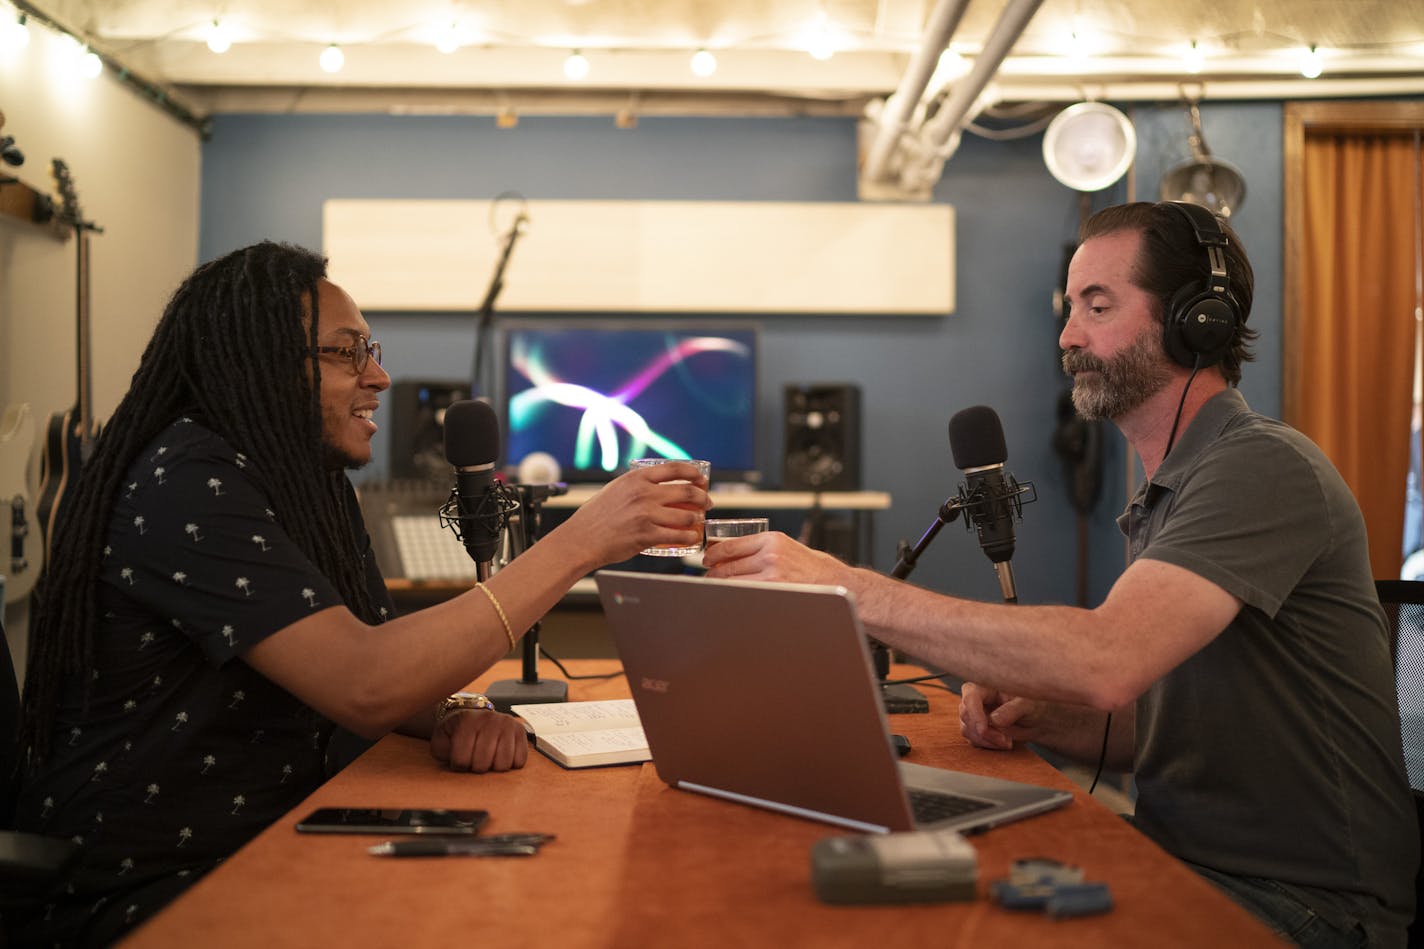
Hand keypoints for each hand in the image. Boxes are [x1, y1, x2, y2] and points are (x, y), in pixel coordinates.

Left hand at [430, 709, 529, 772]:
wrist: (473, 716)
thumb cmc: (456, 732)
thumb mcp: (441, 739)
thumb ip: (442, 750)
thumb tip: (456, 763)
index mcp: (467, 721)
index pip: (461, 759)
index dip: (458, 766)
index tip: (458, 759)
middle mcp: (489, 719)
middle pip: (482, 764)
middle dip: (476, 767)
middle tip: (474, 759)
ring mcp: (507, 724)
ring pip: (502, 763)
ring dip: (493, 767)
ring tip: (488, 758)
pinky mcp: (521, 731)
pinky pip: (519, 760)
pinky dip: (510, 764)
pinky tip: (501, 755)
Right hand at [563, 461, 710, 564]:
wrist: (582, 539)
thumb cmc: (595, 516)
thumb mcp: (615, 489)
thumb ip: (636, 485)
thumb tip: (656, 484)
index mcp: (637, 478)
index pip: (674, 469)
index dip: (694, 473)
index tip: (702, 480)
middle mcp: (644, 493)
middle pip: (686, 492)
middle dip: (703, 498)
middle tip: (707, 503)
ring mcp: (646, 514)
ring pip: (686, 515)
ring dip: (697, 519)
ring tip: (699, 522)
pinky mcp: (647, 535)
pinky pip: (677, 536)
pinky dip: (688, 538)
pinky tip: (691, 538)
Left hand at [702, 530, 847, 585]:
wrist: (838, 582)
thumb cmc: (815, 566)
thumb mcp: (789, 547)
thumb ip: (763, 548)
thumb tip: (734, 555)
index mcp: (772, 539)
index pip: (731, 545)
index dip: (713, 553)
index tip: (707, 558)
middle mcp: (770, 555)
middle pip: (728, 565)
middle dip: (714, 572)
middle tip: (708, 575)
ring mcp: (772, 575)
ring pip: (734, 581)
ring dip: (720, 585)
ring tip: (716, 586)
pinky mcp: (776, 592)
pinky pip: (746, 593)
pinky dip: (735, 595)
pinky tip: (732, 596)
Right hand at [959, 682, 1043, 750]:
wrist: (1037, 720)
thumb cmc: (1033, 706)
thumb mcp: (1028, 705)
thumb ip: (1012, 710)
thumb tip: (994, 719)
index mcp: (986, 686)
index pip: (971, 697)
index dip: (974, 714)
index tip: (984, 730)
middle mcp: (976, 698)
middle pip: (966, 715)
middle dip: (984, 732)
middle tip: (1006, 741)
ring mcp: (974, 714)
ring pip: (967, 729)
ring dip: (986, 740)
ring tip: (1008, 742)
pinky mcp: (976, 728)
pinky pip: (973, 739)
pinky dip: (987, 745)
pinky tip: (1003, 743)